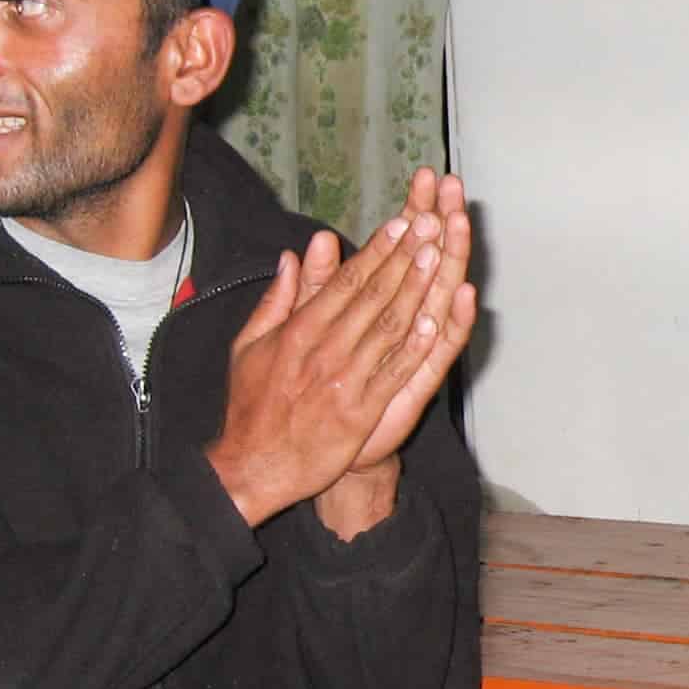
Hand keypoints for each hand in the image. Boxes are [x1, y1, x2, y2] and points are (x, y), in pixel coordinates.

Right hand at [206, 171, 478, 527]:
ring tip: (437, 254)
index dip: (378, 249)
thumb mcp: (250, 345)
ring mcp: (345, 380)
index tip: (402, 222)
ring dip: (415, 289)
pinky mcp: (361, 412)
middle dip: (404, 256)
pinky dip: (414, 347)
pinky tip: (434, 321)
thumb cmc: (253, 405)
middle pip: (372, 295)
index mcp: (299, 331)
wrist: (254, 466)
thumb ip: (277, 299)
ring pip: (388, 326)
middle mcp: (324, 350)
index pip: (346, 281)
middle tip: (430, 223)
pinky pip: (393, 373)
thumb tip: (293, 255)